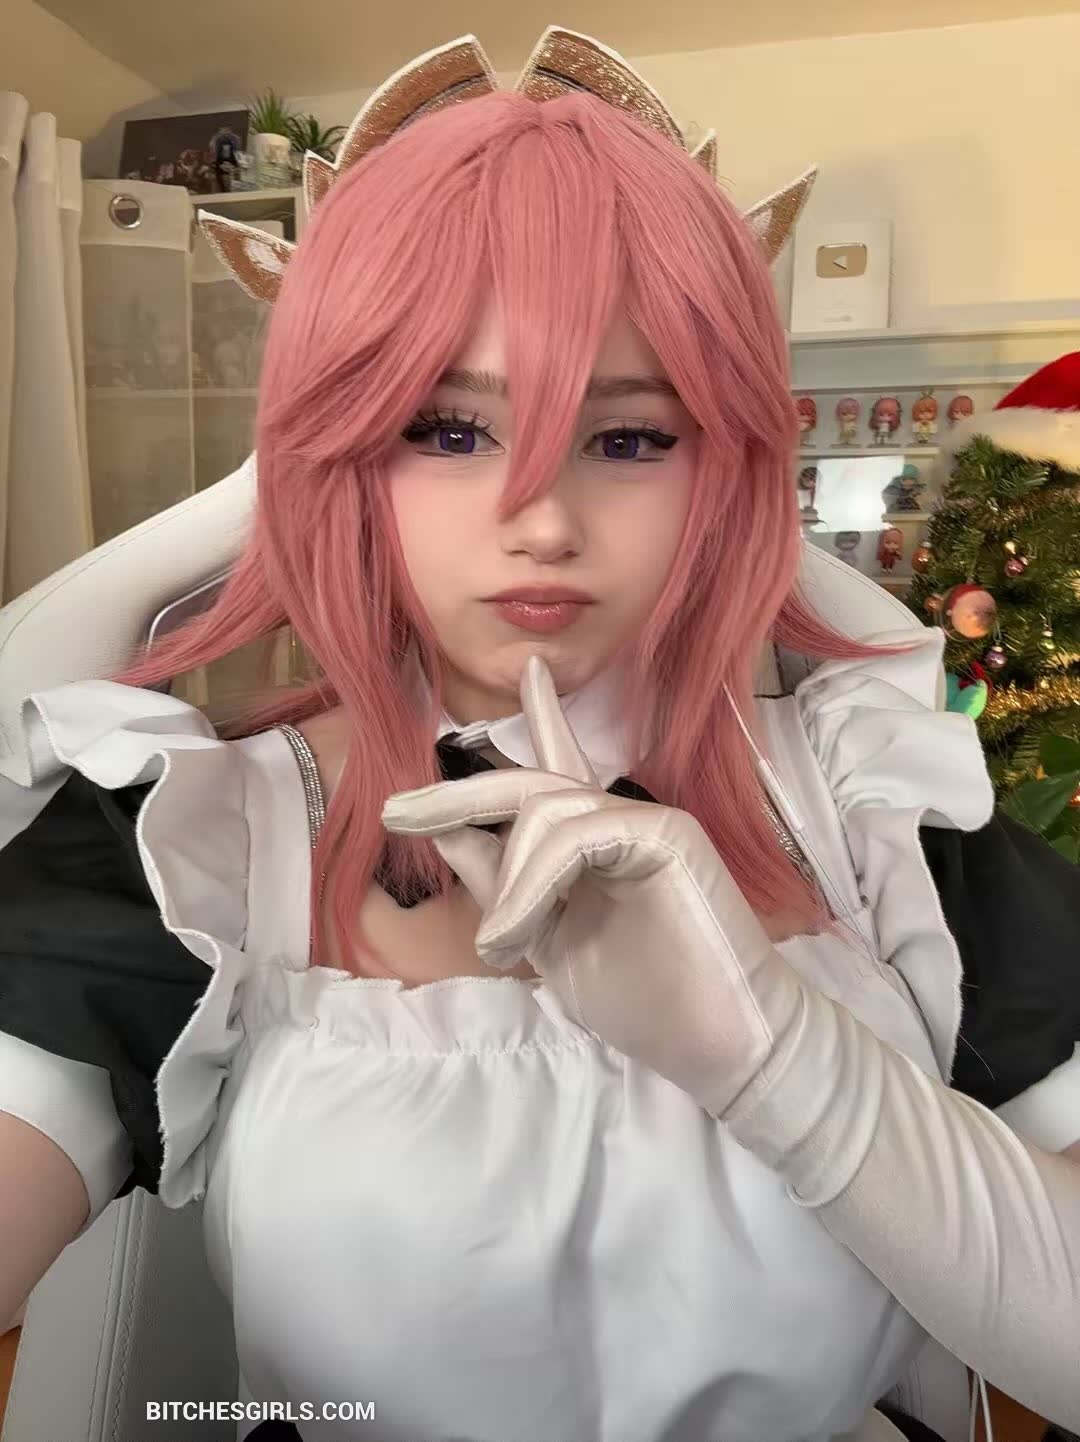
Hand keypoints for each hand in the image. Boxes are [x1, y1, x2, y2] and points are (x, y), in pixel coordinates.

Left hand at [381, 655, 810, 1119]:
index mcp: (597, 841)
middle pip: (529, 785)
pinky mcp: (665, 833)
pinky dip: (531, 888)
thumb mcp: (546, 939)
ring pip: (542, 815)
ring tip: (499, 946)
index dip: (543, 716)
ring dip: (508, 885)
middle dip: (457, 796)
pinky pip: (573, 838)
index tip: (528, 670)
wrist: (719, 1043)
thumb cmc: (643, 1001)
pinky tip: (516, 938)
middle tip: (398, 812)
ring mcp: (646, 819)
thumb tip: (448, 833)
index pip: (561, 768)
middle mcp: (620, 819)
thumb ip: (502, 884)